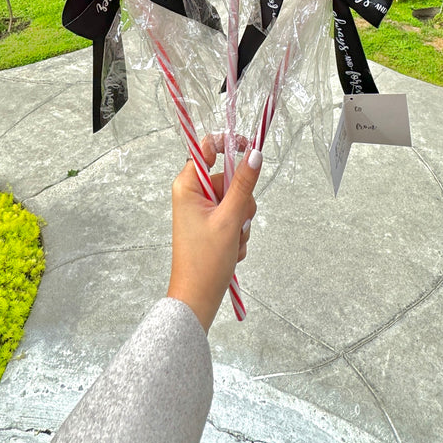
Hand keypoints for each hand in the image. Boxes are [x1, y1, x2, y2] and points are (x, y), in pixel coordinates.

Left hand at [166, 135, 261, 332]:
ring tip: (232, 241)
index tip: (249, 147)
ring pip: (235, 201)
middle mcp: (192, 194)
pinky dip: (237, 233)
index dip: (228, 143)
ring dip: (241, 222)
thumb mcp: (229, 219)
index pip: (207, 148)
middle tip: (236, 223)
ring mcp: (201, 210)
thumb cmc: (205, 262)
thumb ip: (244, 184)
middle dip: (241, 202)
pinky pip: (233, 218)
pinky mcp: (209, 225)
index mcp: (187, 185)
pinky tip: (232, 249)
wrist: (198, 299)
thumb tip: (255, 154)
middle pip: (228, 179)